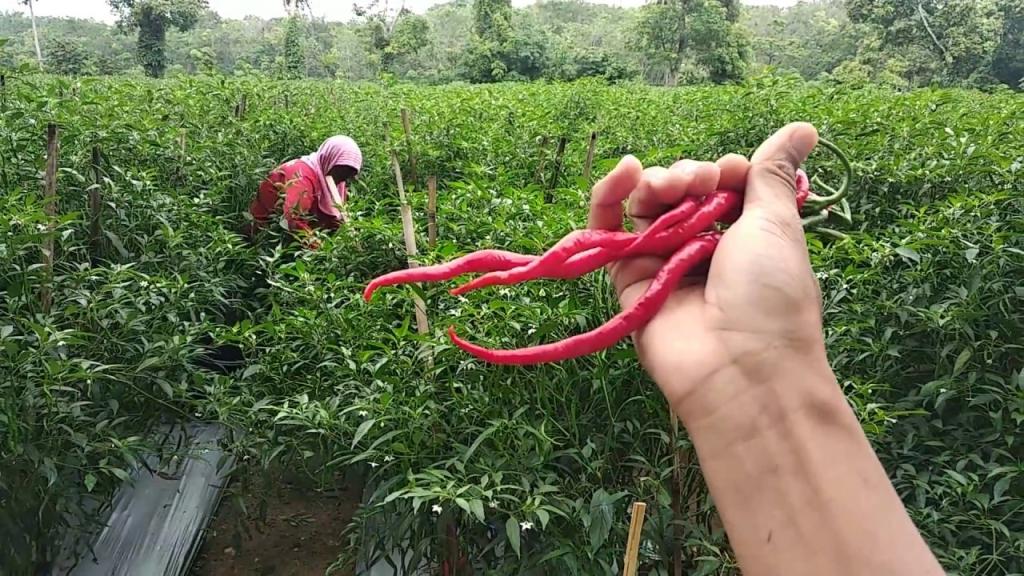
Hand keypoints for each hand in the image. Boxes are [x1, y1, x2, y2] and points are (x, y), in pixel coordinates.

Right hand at [588, 123, 826, 422]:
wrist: (742, 369)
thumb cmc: (771, 295)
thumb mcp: (776, 222)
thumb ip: (772, 173)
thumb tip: (804, 127)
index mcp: (746, 237)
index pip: (722, 185)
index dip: (723, 170)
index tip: (731, 172)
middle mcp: (704, 250)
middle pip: (682, 193)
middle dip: (687, 175)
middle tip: (699, 182)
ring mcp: (665, 264)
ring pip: (646, 206)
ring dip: (655, 182)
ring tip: (668, 184)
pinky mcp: (629, 280)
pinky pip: (609, 233)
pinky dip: (609, 198)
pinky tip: (624, 173)